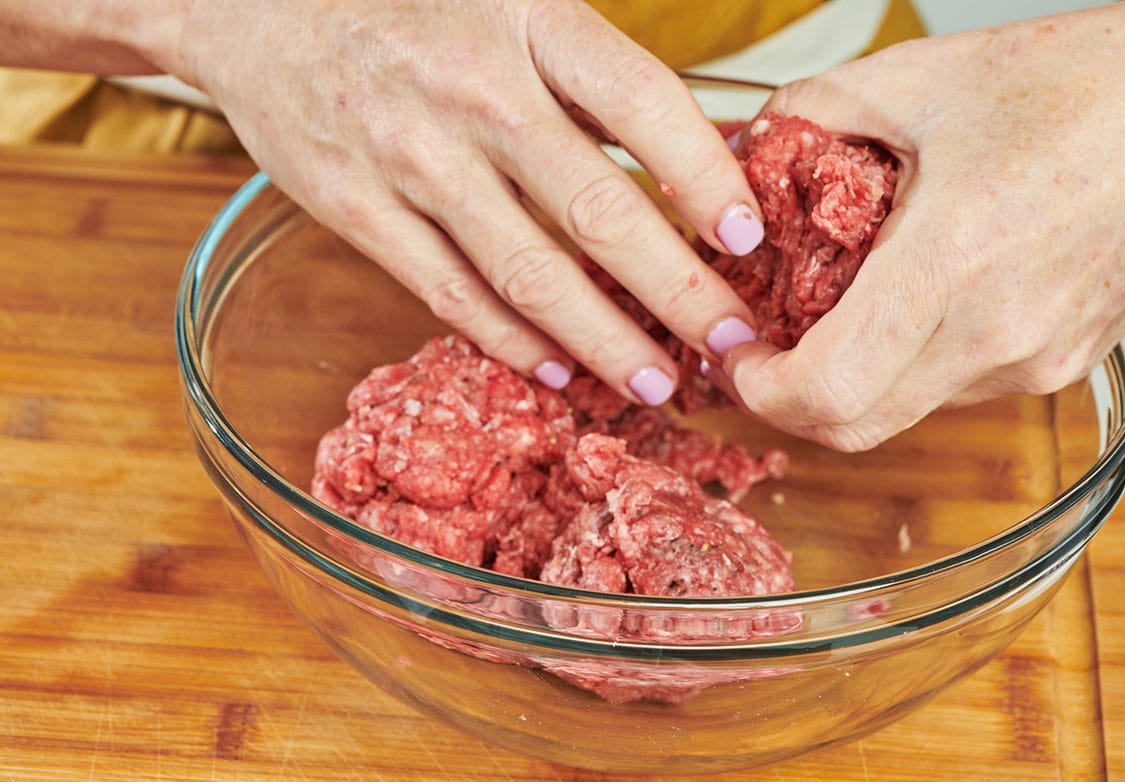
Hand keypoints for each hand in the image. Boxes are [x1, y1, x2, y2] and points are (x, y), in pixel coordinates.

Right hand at [166, 0, 763, 404]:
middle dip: (677, 290)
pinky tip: (557, 367)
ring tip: (657, 380)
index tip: (747, 235)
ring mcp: (410, 156)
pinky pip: (448, 292)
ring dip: (602, 338)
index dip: (703, 173)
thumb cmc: (407, 2)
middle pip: (597, 209)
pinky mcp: (356, 210)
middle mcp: (473, 90)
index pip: (640, 102)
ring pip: (527, 271)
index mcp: (527, 19)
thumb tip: (691, 154)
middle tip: (731, 340)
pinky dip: (508, 338)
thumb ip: (587, 72)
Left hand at [720, 0, 1124, 450]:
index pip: (828, 391)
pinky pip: (956, 388)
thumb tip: (743, 147)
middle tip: (762, 347)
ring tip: (837, 305)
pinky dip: (909, 362)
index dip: (760, 390)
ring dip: (851, 376)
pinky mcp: (1064, 364)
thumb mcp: (918, 77)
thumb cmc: (1085, 83)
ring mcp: (1038, 360)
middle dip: (790, 397)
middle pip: (855, 426)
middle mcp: (1000, 334)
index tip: (735, 353)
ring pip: (905, 410)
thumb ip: (811, 113)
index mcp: (953, 263)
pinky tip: (909, 299)